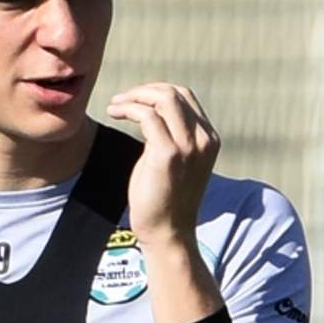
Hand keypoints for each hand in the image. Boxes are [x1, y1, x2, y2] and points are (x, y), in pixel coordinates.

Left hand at [104, 83, 220, 246]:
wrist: (168, 232)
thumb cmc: (165, 200)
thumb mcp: (177, 162)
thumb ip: (173, 137)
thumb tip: (152, 113)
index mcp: (209, 139)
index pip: (185, 97)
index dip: (156, 91)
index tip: (135, 100)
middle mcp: (204, 139)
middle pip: (175, 93)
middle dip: (143, 90)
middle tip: (121, 100)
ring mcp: (188, 146)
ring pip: (164, 98)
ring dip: (134, 96)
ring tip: (115, 106)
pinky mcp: (168, 154)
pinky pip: (148, 116)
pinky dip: (129, 108)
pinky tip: (115, 113)